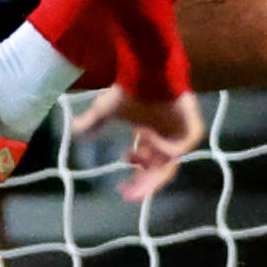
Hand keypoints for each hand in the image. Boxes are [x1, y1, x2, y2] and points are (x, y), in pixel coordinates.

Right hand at [71, 83, 204, 203]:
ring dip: (149, 159)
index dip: (136, 181)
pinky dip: (163, 146)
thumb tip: (73, 131)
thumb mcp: (105, 110)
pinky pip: (180, 148)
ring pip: (169, 162)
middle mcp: (168, 140)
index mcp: (151, 139)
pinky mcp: (193, 129)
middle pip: (160, 171)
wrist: (147, 71)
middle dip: (144, 184)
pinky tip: (146, 134)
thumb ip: (91, 122)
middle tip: (129, 195)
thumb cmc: (129, 89)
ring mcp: (182, 135)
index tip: (121, 190)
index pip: (148, 168)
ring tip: (136, 144)